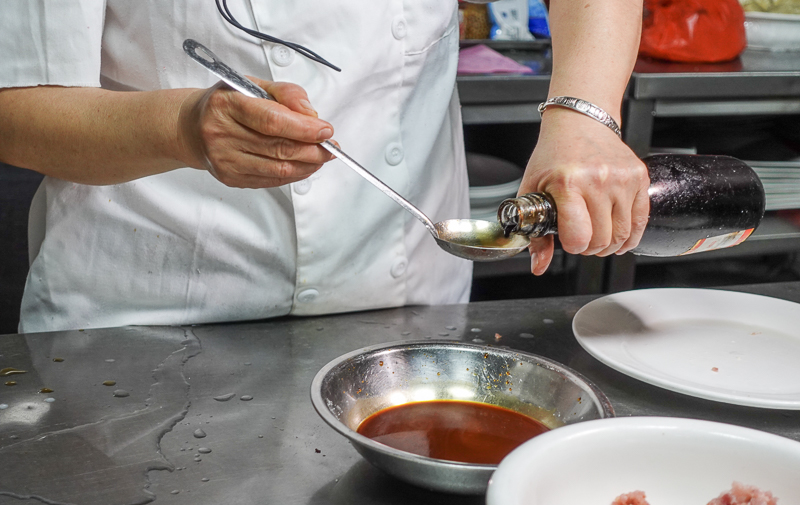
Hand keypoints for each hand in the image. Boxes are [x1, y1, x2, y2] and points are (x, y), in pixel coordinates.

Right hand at [178, 77, 334, 187]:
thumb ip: (286, 93)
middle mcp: (221, 133)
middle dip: (312, 149)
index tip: (325, 130)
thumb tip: (311, 114)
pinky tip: (304, 166)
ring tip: (322, 156)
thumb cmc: (229, 103)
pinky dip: (294, 174)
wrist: (194, 127)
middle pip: (278, 147)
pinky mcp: (230, 177)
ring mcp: (224, 159)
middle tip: (331, 147)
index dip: (303, 128)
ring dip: (308, 165)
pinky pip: (271, 180)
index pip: (272, 120)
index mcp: (226, 104)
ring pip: (278, 168)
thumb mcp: (254, 84)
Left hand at [519, 109, 649, 274]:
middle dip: (590, 248)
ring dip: (609, 245)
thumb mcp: (533, 190)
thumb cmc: (553, 155)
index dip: (573, 246)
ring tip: (597, 237)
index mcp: (567, 183)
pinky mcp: (639, 177)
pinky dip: (630, 237)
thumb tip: (539, 266)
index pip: (579, 237)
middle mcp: (598, 180)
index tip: (568, 240)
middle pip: (602, 240)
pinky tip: (619, 238)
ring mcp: (622, 179)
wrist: (580, 122)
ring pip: (623, 235)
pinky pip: (641, 220)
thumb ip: (535, 233)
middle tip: (581, 239)